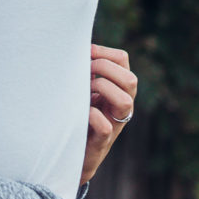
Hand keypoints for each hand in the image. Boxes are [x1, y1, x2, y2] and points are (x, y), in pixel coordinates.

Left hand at [81, 43, 136, 183]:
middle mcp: (121, 106)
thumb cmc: (73, 114)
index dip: (104, 52)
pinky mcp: (101, 142)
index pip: (123, 60)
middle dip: (105, 69)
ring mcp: (114, 124)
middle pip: (130, 79)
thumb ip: (82, 69)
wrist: (68, 154)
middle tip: (85, 73)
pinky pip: (105, 127)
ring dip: (103, 89)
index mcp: (117, 88)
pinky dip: (93, 116)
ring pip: (126, 102)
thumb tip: (71, 44)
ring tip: (85, 91)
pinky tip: (83, 112)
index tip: (84, 54)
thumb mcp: (80, 88)